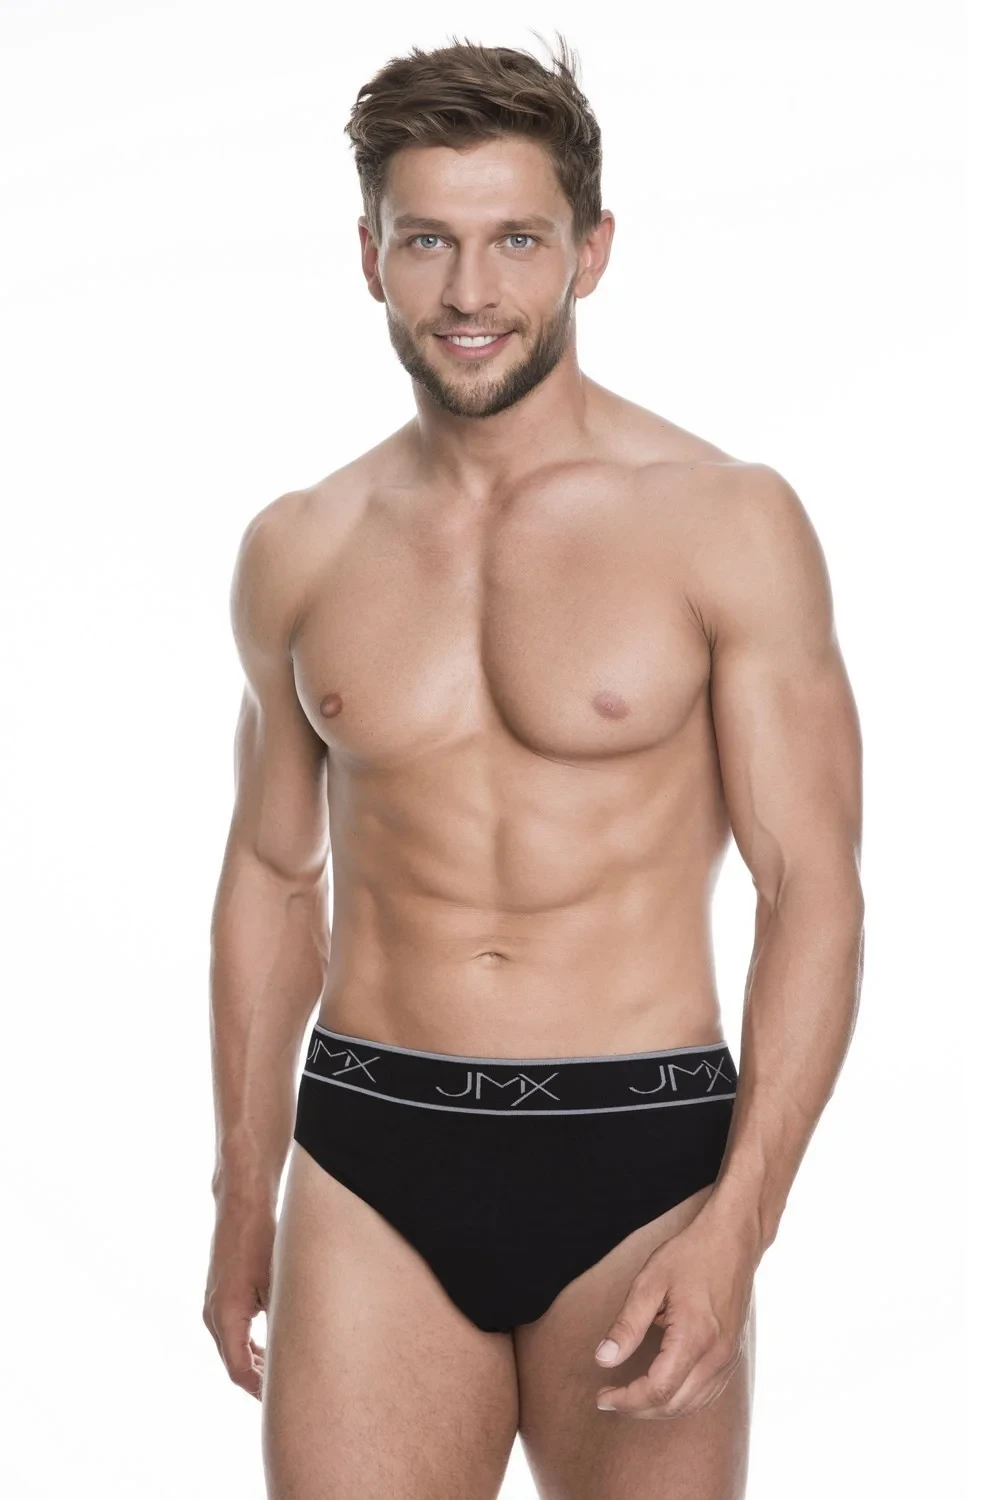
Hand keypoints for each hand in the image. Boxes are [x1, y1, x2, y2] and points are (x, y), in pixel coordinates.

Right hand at [202, 1204, 275, 1399]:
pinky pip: (231, 1331)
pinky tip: (269, 1346)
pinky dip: (248, 1344)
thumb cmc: (262, 1239)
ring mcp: (213, 1304)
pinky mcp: (218, 1294)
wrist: (241, 1205)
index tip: (280, 1401)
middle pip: (234, 1363)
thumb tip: (295, 1354)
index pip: (239, 1370)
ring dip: (254, 1362)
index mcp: (227, 1317)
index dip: (259, 1390)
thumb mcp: (278, 1283)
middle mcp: (213, 1315)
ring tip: (281, 1373)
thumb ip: (281, 1321)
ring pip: (232, 1348)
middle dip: (259, 1380)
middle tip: (286, 1393)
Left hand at [593, 1207, 755, 1419]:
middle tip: (610, 1399)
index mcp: (694, 1337)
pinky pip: (707, 1393)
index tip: (602, 1396)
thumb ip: (627, 1325)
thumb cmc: (690, 1255)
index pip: (657, 1390)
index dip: (626, 1400)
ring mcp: (729, 1358)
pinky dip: (681, 1401)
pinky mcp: (733, 1355)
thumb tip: (603, 1359)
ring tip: (630, 1398)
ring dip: (659, 1410)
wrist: (733, 1240)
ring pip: (692, 1405)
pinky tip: (662, 1391)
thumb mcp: (649, 1283)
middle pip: (674, 1405)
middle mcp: (716, 1355)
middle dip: (638, 1409)